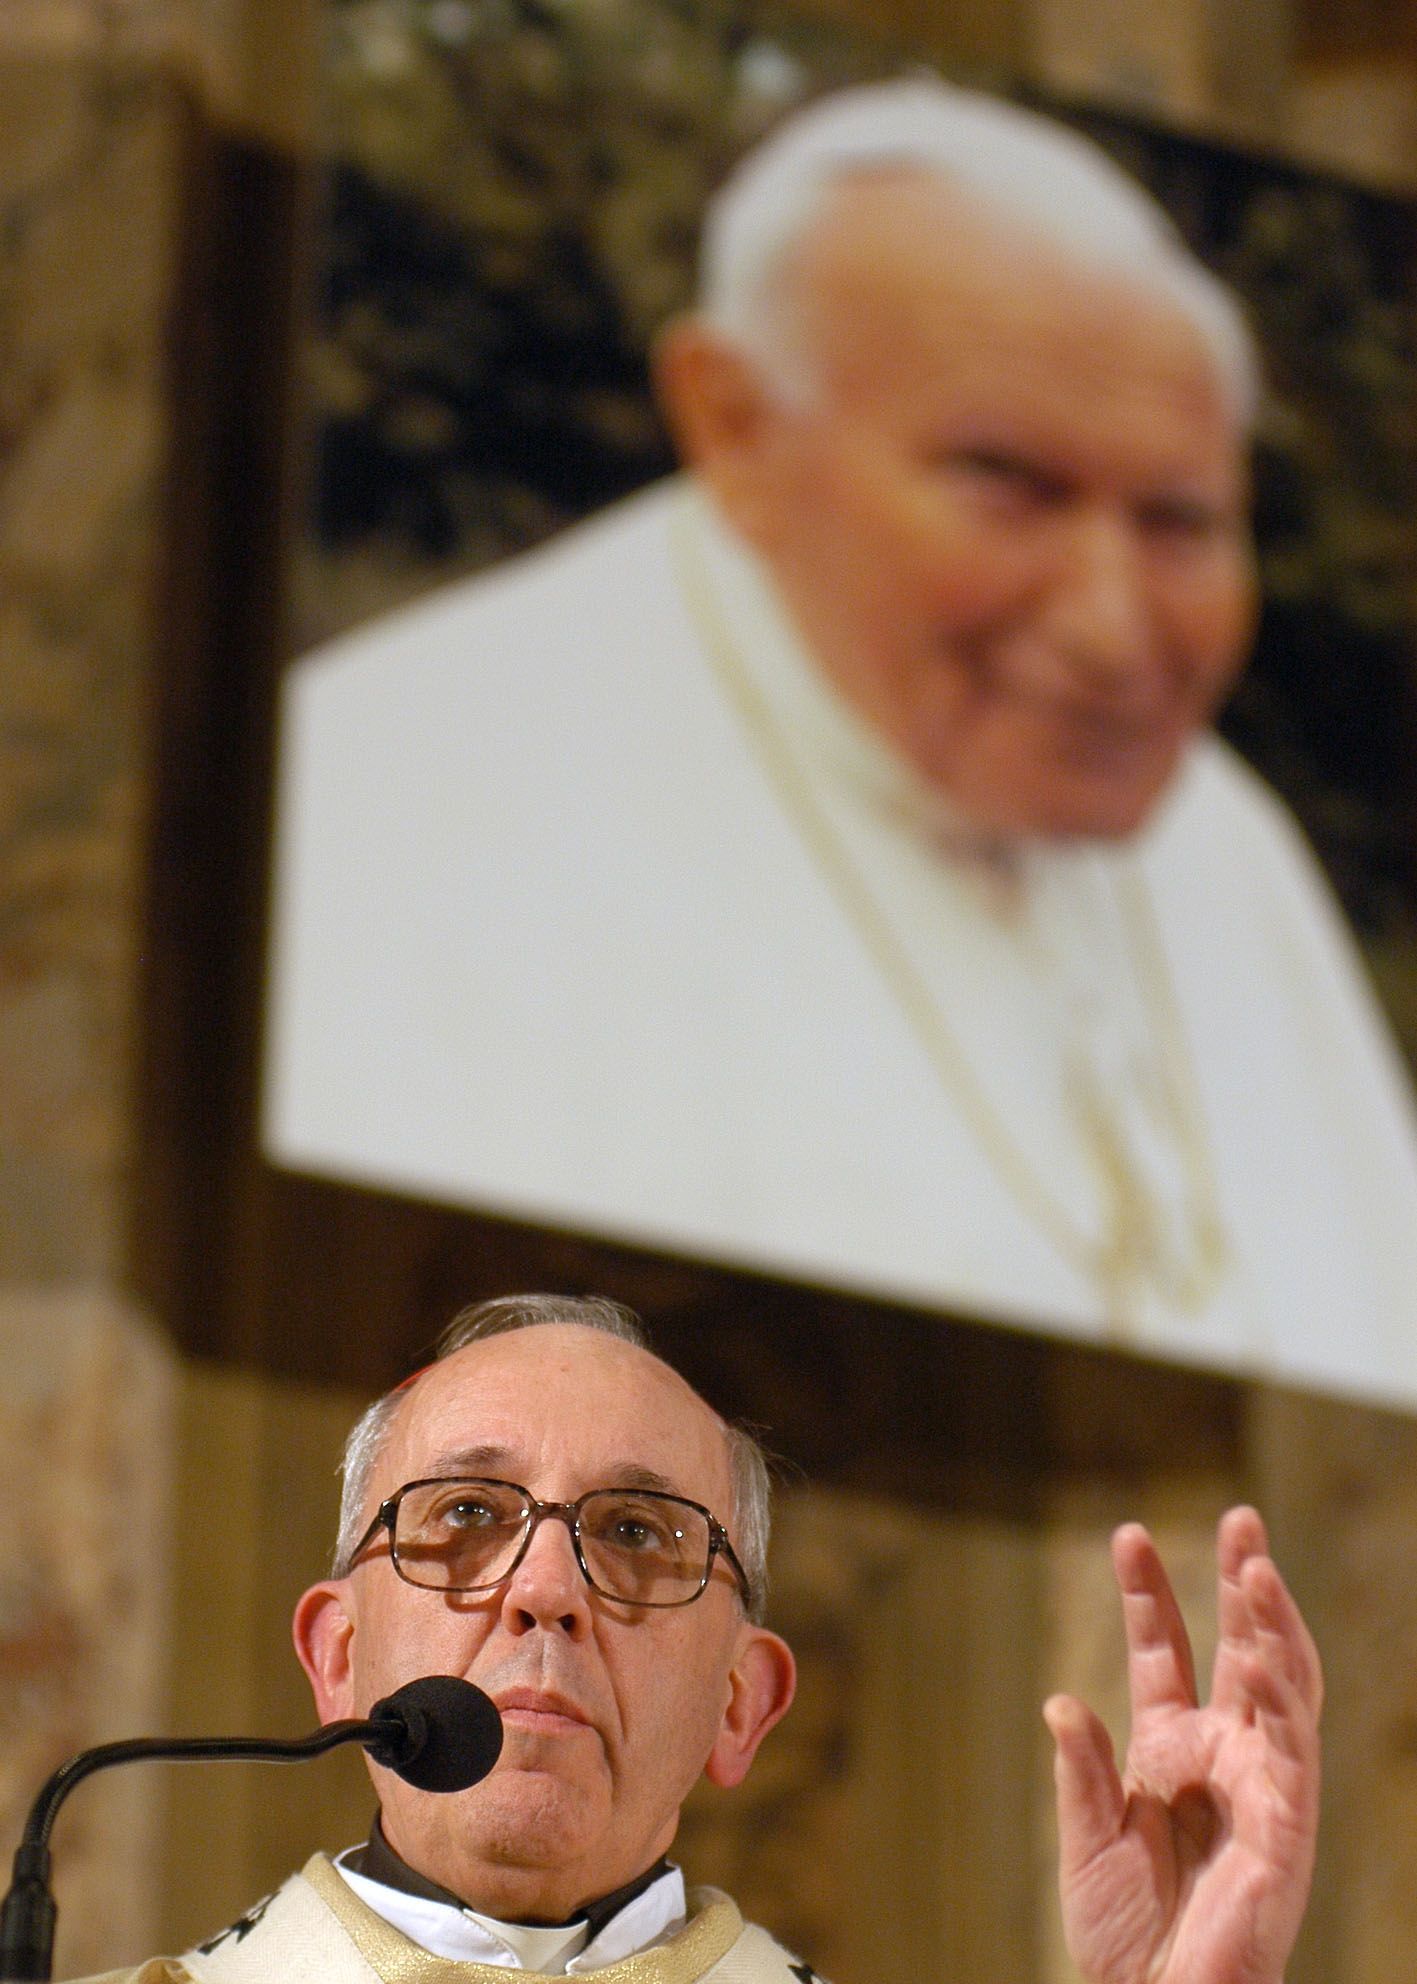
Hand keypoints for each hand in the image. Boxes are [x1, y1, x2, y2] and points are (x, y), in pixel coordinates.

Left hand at [1044, 1505, 1321, 1983]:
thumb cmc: (1125, 1933)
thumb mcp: (1087, 1838)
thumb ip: (1082, 1771)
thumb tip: (1061, 1701)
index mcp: (1171, 1748)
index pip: (1166, 1651)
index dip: (1149, 1593)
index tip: (1128, 1532)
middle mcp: (1223, 1755)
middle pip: (1242, 1649)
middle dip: (1244, 1582)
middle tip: (1242, 1519)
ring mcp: (1261, 1785)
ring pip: (1281, 1686)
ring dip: (1273, 1625)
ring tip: (1257, 1565)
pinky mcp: (1288, 1826)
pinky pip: (1293, 1748)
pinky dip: (1282, 1697)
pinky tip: (1262, 1650)